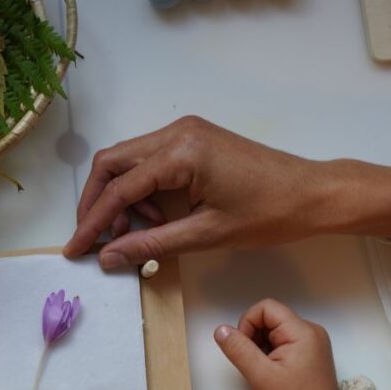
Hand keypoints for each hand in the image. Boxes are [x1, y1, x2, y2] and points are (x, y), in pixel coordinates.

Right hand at [63, 116, 390, 268]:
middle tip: (91, 240)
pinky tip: (152, 218)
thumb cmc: (270, 214)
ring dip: (120, 197)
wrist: (314, 194)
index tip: (76, 249)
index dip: (93, 221)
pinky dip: (141, 189)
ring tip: (131, 235)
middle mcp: (177, 132)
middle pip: (113, 163)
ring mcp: (185, 131)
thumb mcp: (206, 235)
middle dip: (97, 203)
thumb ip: (151, 245)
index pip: (119, 187)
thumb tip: (109, 257)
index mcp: (181, 152)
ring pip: (128, 161)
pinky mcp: (193, 139)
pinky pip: (150, 161)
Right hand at [214, 299, 337, 389]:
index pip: (266, 308)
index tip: (244, 347)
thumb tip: (221, 330)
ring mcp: (313, 340)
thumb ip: (238, 350)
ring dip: (262, 344)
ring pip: (276, 329)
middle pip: (271, 317)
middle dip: (254, 335)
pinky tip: (273, 369)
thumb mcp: (260, 376)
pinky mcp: (312, 350)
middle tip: (254, 361)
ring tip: (264, 368)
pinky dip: (272, 350)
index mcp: (302, 331)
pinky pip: (285, 339)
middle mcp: (311, 330)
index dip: (248, 322)